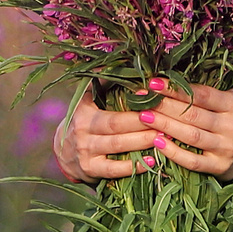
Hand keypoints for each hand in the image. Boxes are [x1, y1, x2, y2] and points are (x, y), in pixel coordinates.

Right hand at [51, 92, 172, 181]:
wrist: (64, 152)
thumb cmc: (84, 121)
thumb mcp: (88, 100)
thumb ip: (104, 82)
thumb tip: (124, 61)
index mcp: (84, 113)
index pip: (113, 112)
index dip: (135, 111)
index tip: (157, 106)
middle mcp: (83, 132)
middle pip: (116, 128)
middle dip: (143, 125)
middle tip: (168, 123)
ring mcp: (86, 153)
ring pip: (117, 147)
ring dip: (142, 143)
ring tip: (165, 139)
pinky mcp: (90, 170)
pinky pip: (114, 169)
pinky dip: (133, 167)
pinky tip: (152, 161)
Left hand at [143, 77, 232, 178]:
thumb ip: (223, 76)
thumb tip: (204, 50)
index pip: (202, 95)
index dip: (177, 89)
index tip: (154, 82)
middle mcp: (231, 126)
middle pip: (193, 114)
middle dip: (165, 105)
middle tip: (141, 98)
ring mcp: (225, 148)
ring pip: (191, 136)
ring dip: (165, 126)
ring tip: (143, 116)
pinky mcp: (219, 167)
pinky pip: (193, 161)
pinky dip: (174, 153)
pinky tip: (157, 143)